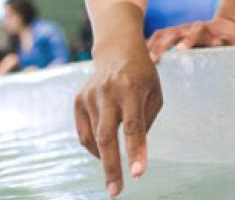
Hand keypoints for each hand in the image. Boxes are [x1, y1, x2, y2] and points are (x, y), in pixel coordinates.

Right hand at [74, 7, 162, 197]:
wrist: (117, 49)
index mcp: (132, 88)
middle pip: (106, 135)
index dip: (136, 150)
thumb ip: (146, 123)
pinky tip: (105, 148)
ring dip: (106, 156)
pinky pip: (84, 134)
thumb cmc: (142, 75)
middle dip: (111, 166)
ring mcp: (90, 95)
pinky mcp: (79, 100)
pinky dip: (94, 147)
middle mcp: (108, 91)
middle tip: (115, 192)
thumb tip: (137, 158)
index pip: (133, 124)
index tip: (138, 173)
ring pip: (95, 138)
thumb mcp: (155, 94)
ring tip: (115, 165)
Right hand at [147, 16, 234, 63]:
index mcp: (203, 29)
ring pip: (162, 34)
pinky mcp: (172, 33)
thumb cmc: (229, 41)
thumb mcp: (232, 42)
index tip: (180, 50)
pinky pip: (157, 37)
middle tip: (154, 59)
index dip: (187, 40)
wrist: (226, 28)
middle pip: (172, 32)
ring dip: (152, 46)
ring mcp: (178, 29)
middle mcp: (188, 27)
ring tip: (142, 60)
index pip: (195, 32)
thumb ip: (225, 42)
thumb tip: (220, 42)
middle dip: (163, 45)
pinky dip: (148, 45)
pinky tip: (138, 56)